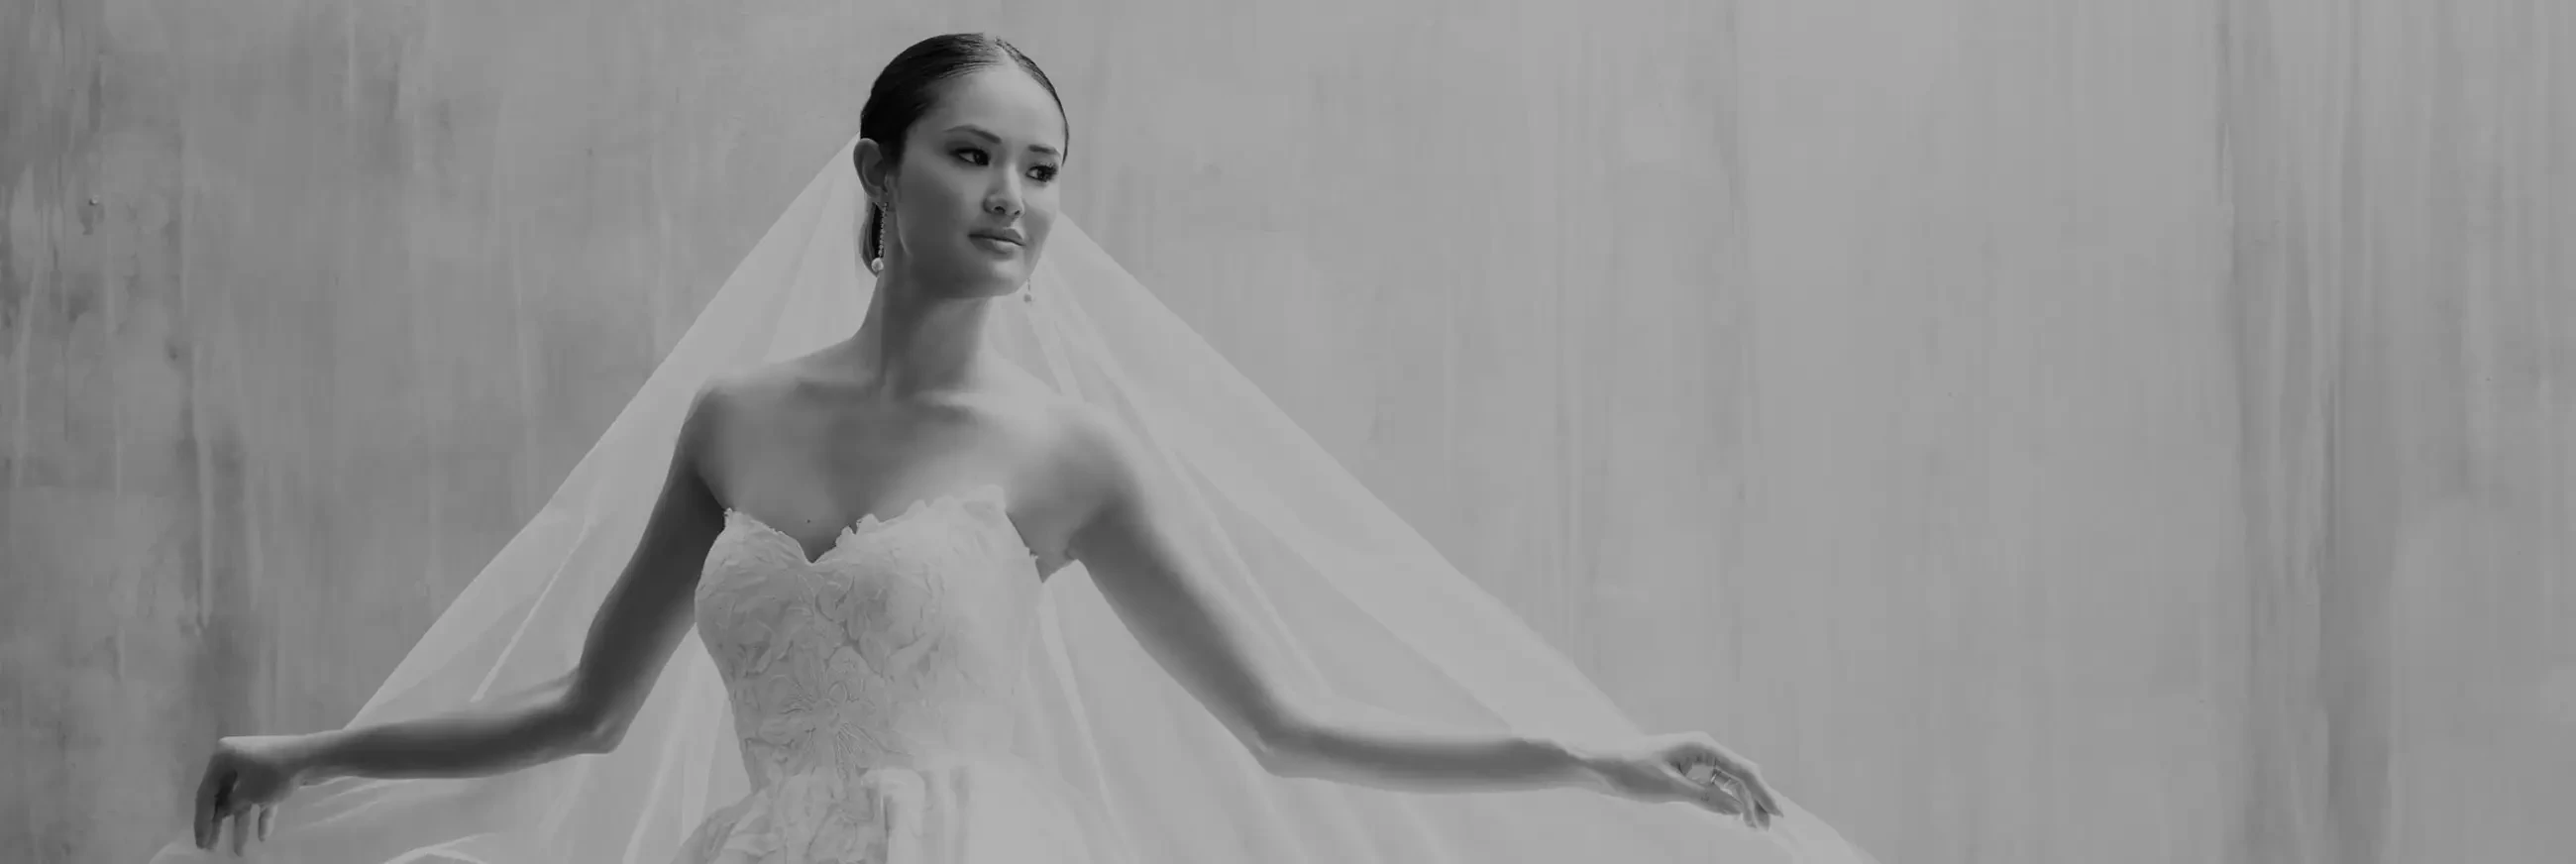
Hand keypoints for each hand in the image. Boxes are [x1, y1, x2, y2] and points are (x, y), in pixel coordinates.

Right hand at [191, 735, 309, 854]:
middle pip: (223, 797)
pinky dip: (262, 815)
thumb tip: (222, 812)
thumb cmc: (274, 773)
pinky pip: (262, 797)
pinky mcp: (274, 774)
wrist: (316, 756)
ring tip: (240, 852)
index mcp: (221, 758)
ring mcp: (255, 766)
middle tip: (212, 848)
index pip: (205, 794)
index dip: (202, 821)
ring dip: (241, 825)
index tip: (201, 844)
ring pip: (243, 799)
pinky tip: (263, 836)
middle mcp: (235, 759)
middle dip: (219, 825)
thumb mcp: (246, 793)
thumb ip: (228, 805)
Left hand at [1584, 731, 1781, 828]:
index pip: (1742, 770)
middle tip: (1765, 827)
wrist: (1601, 765)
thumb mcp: (1671, 788)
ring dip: (1743, 802)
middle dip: (1755, 800)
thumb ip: (1706, 798)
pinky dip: (1726, 799)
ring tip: (1753, 825)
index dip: (1762, 793)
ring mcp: (1695, 759)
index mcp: (1702, 746)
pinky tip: (1733, 814)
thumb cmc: (1631, 771)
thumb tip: (1737, 808)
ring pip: (1729, 781)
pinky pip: (1715, 784)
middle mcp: (1703, 749)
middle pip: (1740, 775)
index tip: (1776, 813)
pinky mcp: (1686, 769)